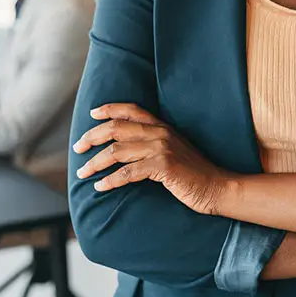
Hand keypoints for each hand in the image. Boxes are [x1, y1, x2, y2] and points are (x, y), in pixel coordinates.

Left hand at [73, 103, 232, 215]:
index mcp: (162, 127)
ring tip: (83, 172)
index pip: (131, 109)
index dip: (109, 109)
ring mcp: (161, 149)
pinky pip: (128, 172)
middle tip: (77, 148)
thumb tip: (125, 149)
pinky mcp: (162, 167)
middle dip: (92, 137)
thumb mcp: (173, 151)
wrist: (217, 187)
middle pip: (116, 128)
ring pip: (117, 151)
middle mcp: (159, 133)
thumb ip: (152, 145)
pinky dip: (110, 180)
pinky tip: (100, 186)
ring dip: (95, 162)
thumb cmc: (193, 174)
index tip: (92, 114)